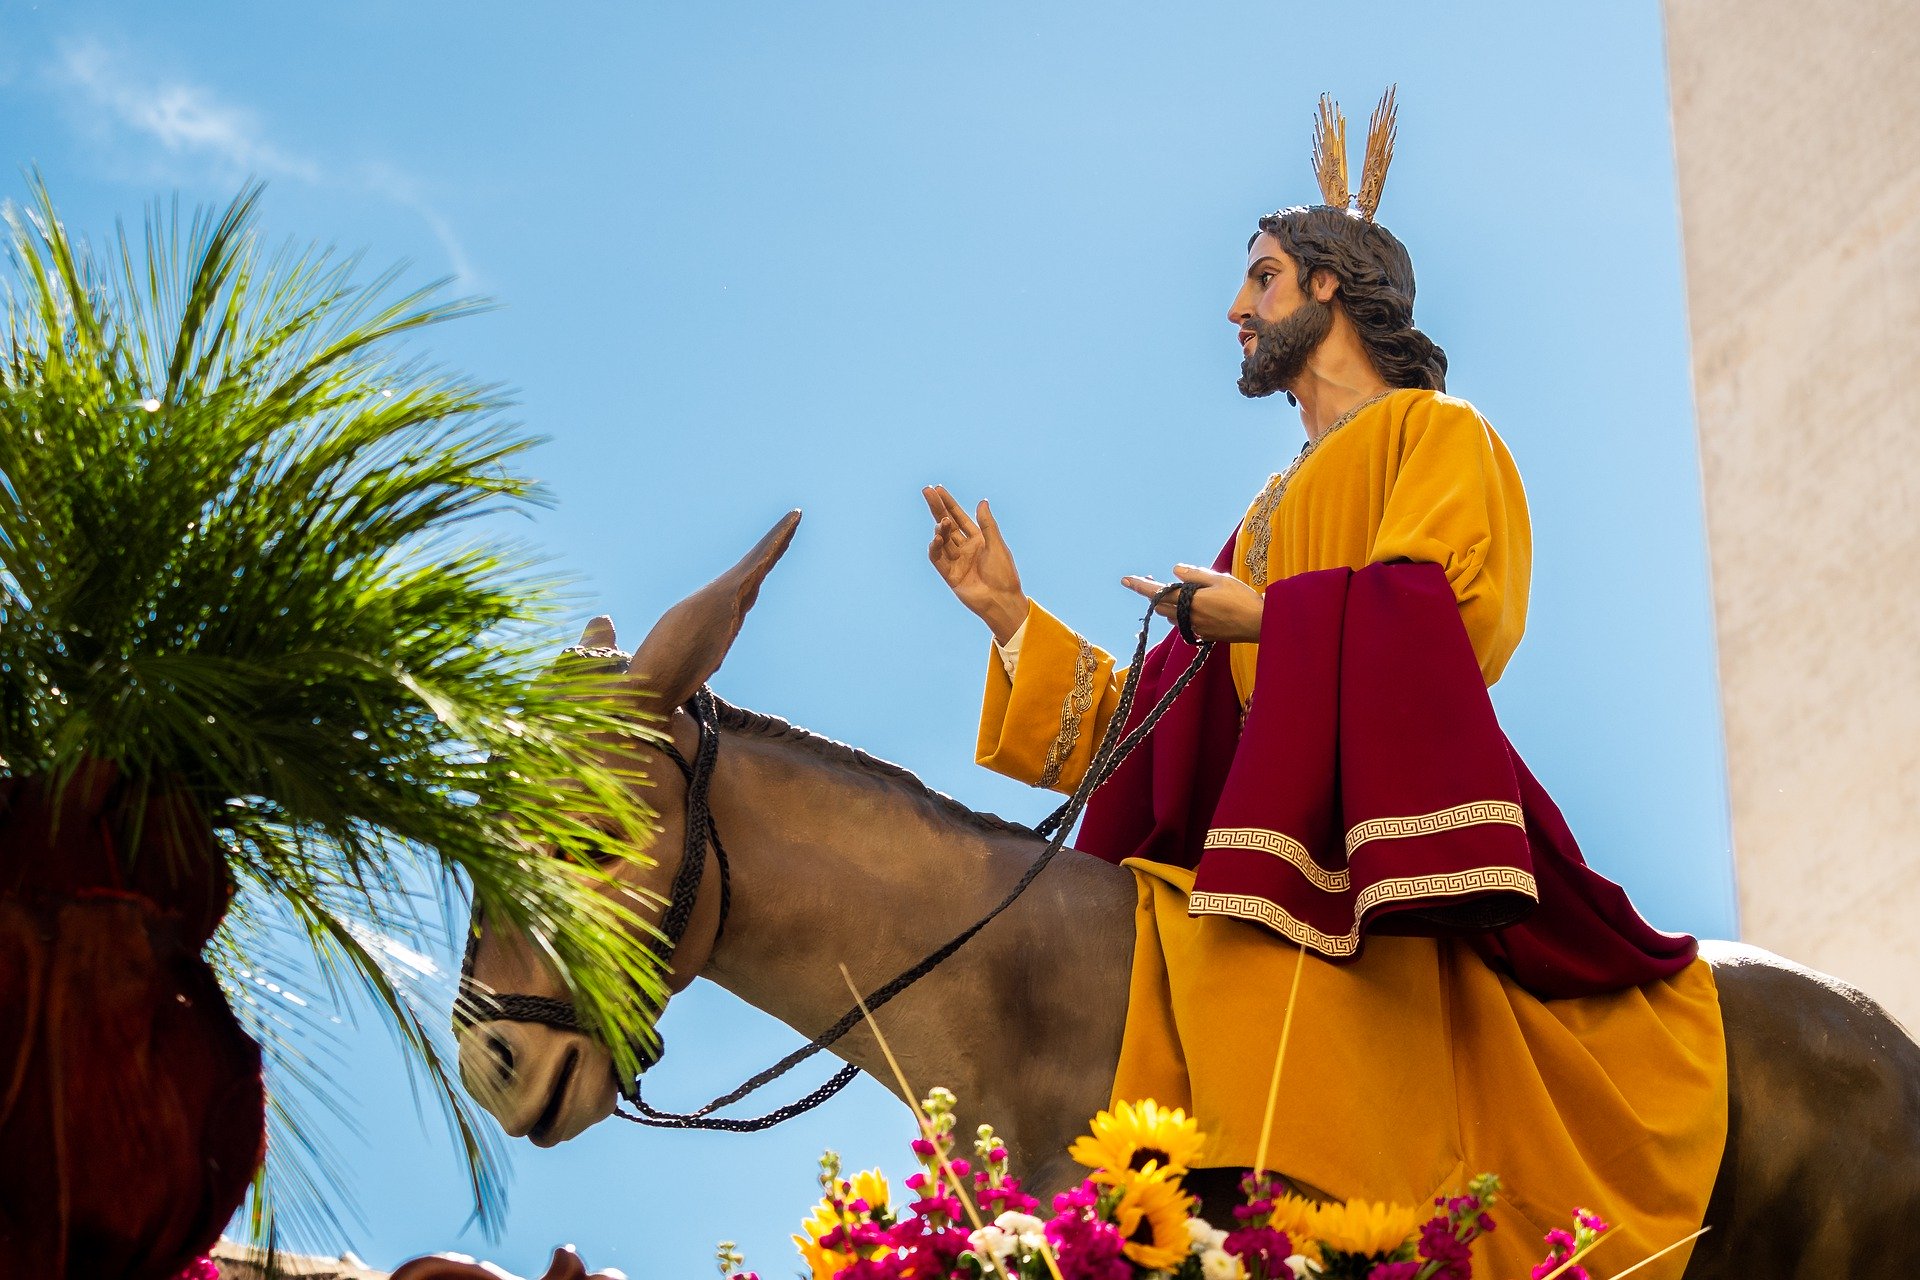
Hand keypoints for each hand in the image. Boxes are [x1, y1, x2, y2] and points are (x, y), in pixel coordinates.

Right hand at [923, 484, 1028, 643]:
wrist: (1001, 600)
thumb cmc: (1004, 574)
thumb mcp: (997, 544)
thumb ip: (987, 524)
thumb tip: (982, 501)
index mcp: (978, 539)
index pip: (960, 517)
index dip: (949, 503)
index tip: (938, 489)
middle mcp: (965, 548)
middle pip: (947, 524)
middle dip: (937, 508)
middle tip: (927, 491)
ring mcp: (956, 561)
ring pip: (943, 540)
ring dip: (941, 529)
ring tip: (943, 522)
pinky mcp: (949, 574)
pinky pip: (937, 558)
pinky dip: (935, 548)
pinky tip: (936, 538)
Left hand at [1121, 564, 1262, 643]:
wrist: (1260, 624)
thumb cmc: (1242, 598)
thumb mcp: (1219, 579)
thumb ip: (1194, 575)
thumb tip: (1174, 570)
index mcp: (1190, 601)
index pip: (1158, 593)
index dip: (1140, 586)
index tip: (1125, 579)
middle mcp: (1189, 618)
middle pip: (1161, 607)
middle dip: (1153, 594)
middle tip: (1150, 580)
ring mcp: (1196, 629)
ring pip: (1172, 617)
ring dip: (1168, 605)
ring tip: (1174, 592)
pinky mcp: (1205, 636)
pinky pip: (1185, 625)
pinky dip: (1182, 615)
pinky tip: (1193, 608)